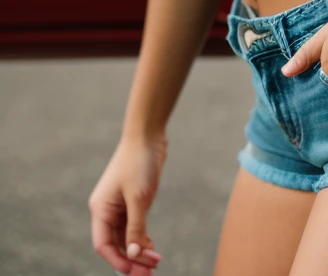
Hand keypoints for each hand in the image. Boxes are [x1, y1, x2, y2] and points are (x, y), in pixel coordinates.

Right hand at [88, 133, 166, 273]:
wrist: (148, 135)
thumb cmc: (139, 162)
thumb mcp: (139, 197)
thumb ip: (136, 227)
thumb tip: (134, 255)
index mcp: (101, 209)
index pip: (104, 245)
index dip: (118, 261)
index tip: (136, 272)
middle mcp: (107, 210)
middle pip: (116, 244)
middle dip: (131, 260)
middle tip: (150, 273)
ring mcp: (119, 206)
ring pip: (126, 237)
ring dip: (139, 251)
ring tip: (156, 263)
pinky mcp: (132, 201)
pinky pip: (133, 227)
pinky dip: (142, 238)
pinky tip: (153, 247)